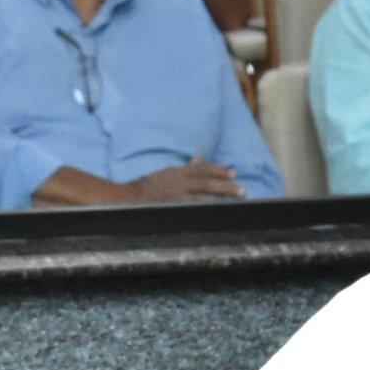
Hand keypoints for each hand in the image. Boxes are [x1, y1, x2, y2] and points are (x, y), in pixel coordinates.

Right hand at [116, 159, 246, 202]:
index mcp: (176, 172)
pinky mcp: (173, 206)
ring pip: (204, 194)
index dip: (218, 170)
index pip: (201, 169)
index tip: (233, 173)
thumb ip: (184, 168)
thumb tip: (198, 158)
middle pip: (206, 181)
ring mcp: (176, 195)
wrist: (127, 199)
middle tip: (242, 189)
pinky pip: (194, 206)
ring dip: (222, 195)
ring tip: (237, 197)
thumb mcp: (166, 173)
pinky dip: (207, 207)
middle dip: (226, 184)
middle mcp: (178, 181)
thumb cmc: (146, 188)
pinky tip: (218, 210)